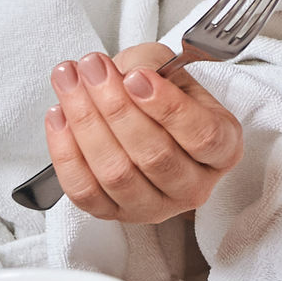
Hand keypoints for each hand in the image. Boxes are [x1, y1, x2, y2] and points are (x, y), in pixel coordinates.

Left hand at [40, 43, 243, 224]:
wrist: (142, 115)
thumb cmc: (161, 93)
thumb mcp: (168, 67)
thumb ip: (151, 65)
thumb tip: (125, 75)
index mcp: (222, 148)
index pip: (202, 136)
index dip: (166, 106)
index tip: (135, 77)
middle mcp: (194, 185)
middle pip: (155, 156)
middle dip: (115, 107)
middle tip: (92, 68)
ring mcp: (155, 206)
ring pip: (117, 174)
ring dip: (85, 123)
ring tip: (69, 82)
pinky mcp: (115, 215)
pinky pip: (85, 192)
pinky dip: (66, 153)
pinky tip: (58, 116)